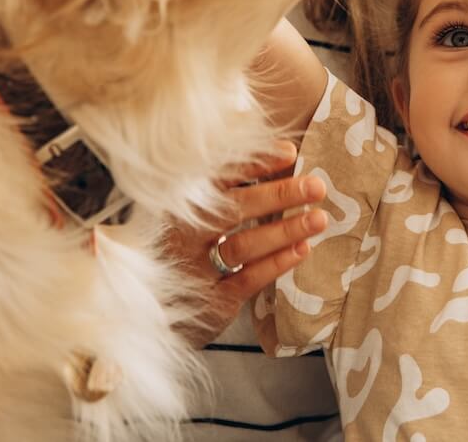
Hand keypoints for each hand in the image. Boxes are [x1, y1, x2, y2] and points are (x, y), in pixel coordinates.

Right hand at [164, 140, 326, 346]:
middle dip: (278, 195)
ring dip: (284, 230)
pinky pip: (248, 278)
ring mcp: (194, 268)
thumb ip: (217, 193)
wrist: (149, 314)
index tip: (290, 153)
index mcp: (178, 206)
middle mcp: (182, 234)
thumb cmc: (177, 254)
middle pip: (234, 208)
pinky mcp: (210, 300)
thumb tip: (271, 160)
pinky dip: (276, 263)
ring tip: (318, 219)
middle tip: (316, 186)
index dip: (255, 163)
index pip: (219, 177)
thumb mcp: (185, 219)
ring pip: (243, 245)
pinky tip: (302, 249)